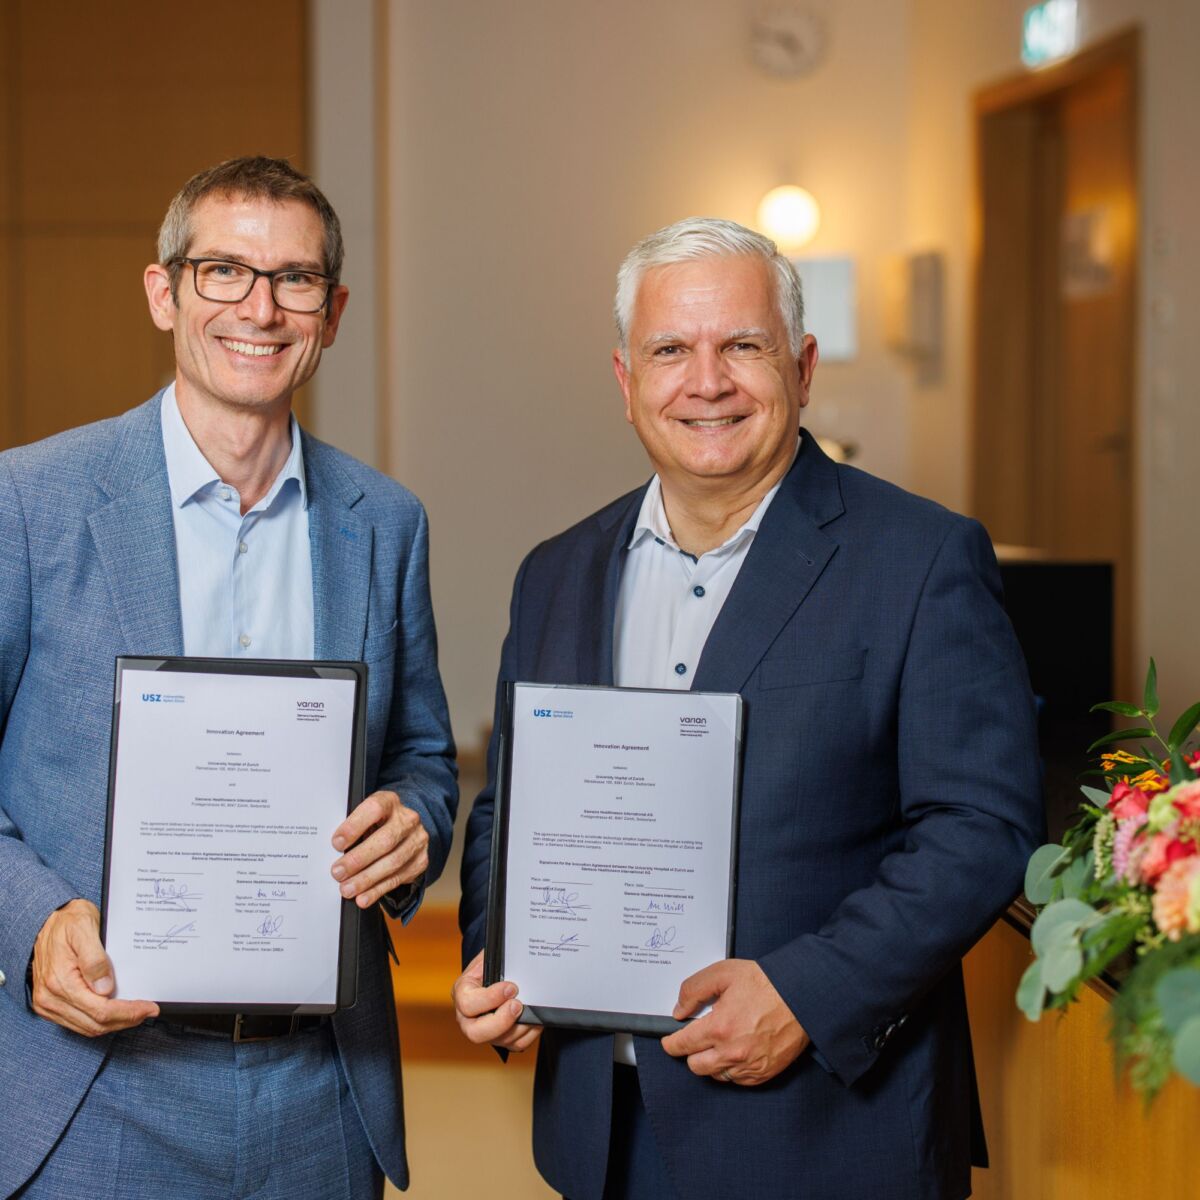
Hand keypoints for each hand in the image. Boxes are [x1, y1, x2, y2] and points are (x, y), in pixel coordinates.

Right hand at [31, 899, 158, 1036]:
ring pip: (87, 1028)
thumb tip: (106, 988)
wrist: (46, 921)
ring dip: (114, 1023)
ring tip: (136, 1012)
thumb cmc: (68, 922)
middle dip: (125, 1020)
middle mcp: (50, 998)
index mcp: (59, 981)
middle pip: (95, 1024)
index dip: (127, 1012)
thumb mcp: (84, 929)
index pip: (99, 1010)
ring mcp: (48, 1004)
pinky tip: (116, 1011)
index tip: (149, 1008)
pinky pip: (78, 1023)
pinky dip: (99, 1021)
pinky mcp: (50, 1005)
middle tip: (148, 1011)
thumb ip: (95, 959)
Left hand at [330, 790, 428, 907]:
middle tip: (338, 872)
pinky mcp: (420, 861)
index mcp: (390, 802)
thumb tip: (332, 851)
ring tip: (347, 889)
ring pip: (392, 862)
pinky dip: (377, 890)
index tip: (337, 843)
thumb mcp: (366, 817)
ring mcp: (417, 841)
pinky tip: (363, 897)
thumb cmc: (377, 824)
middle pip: (385, 840)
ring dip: (366, 879)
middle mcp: (407, 820)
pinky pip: (397, 879)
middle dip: (358, 859)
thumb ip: (353, 828)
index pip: (374, 809)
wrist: (405, 830)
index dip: (354, 826)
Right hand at [451, 950, 541, 1051]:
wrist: (501, 971)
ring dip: (520, 1026)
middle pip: (476, 1033)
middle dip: (501, 1021)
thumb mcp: (492, 955)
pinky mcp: (502, 1039)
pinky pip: (516, 1045)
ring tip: (531, 1008)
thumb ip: (499, 960)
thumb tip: (518, 960)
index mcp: (462, 993)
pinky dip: (529, 1033)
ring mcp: (485, 1031)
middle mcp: (468, 1017)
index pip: (468, 1003)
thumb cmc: (496, 962)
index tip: (511, 987)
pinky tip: (535, 1019)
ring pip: (500, 1040)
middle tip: (518, 1005)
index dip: (490, 998)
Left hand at [660, 958, 808, 1085]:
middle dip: (692, 1052)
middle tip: (697, 1039)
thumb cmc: (766, 983)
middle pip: (696, 1066)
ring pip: (716, 1075)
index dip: (671, 1043)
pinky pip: (737, 1080)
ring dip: (712, 1062)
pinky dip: (732, 1068)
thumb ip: (694, 990)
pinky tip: (736, 1051)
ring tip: (720, 1043)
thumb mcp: (724, 973)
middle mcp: (732, 1052)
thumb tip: (679, 1009)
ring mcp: (749, 1066)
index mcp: (719, 1027)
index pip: (682, 1045)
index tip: (669, 1042)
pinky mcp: (764, 1073)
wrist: (801, 995)